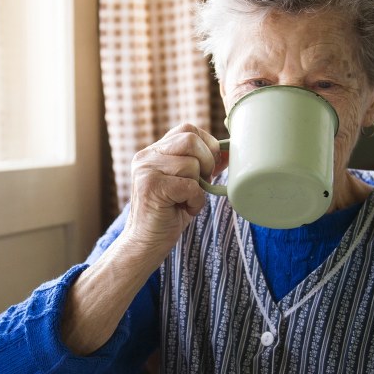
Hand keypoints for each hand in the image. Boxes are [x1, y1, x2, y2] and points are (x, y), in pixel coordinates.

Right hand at [123, 123, 222, 258]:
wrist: (145, 244)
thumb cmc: (168, 215)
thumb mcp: (188, 184)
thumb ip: (202, 166)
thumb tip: (229, 152)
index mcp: (154, 151)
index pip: (187, 129)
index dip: (206, 145)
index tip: (209, 167)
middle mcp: (146, 156)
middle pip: (190, 139)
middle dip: (206, 162)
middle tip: (199, 185)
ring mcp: (146, 170)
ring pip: (191, 163)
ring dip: (198, 187)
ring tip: (185, 201)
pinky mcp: (151, 186)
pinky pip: (190, 185)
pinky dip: (195, 201)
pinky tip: (183, 210)